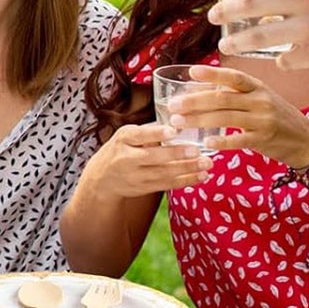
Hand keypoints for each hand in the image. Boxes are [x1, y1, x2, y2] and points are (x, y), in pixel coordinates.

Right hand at [77, 122, 210, 200]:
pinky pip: (167, 185)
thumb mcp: (126, 136)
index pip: (139, 136)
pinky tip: (201, 176)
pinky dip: (185, 181)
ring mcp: (135, 176)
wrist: (101, 179)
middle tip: (197, 150)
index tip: (173, 130)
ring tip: (207, 164)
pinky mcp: (144, 188)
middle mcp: (127, 158)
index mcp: (123, 139)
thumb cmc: (121, 150)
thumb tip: (179, 119)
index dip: (156, 134)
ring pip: (163, 173)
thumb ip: (148, 130)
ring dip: (187, 169)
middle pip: (153, 157)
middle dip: (176, 154)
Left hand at [162, 63, 308, 168]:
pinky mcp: (264, 139)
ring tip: (177, 123)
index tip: (191, 72)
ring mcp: (263, 120)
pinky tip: (206, 142)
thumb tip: (196, 87)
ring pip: (226, 118)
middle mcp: (261, 100)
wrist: (305, 139)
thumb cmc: (275, 115)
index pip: (234, 77)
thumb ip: (232, 93)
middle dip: (194, 101)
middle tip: (172, 105)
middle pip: (223, 98)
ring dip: (199, 120)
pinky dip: (222, 141)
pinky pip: (239, 140)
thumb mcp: (258, 98)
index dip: (213, 74)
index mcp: (257, 86)